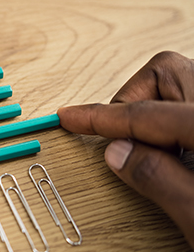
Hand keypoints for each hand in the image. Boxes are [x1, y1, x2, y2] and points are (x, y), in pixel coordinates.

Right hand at [57, 51, 193, 246]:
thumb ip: (157, 179)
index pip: (142, 114)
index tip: (69, 117)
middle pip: (164, 72)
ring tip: (155, 148)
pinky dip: (171, 116)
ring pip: (179, 80)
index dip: (98, 118)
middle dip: (131, 101)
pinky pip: (189, 100)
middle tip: (124, 141)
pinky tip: (176, 148)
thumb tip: (117, 152)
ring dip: (154, 107)